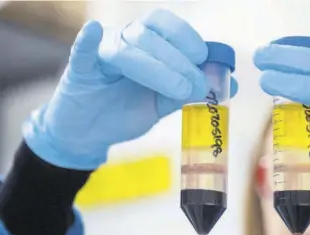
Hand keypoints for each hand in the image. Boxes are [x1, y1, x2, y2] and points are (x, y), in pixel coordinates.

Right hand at [23, 9, 237, 169]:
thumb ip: (190, 91)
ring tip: (180, 89)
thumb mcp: (162, 102)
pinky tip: (93, 32)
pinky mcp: (79, 70)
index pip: (165, 26)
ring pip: (128, 49)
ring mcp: (100, 53)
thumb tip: (230, 84)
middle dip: (179, 60)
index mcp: (144, 43)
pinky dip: (87, 41)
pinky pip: (82, 51)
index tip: (204, 60)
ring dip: (157, 67)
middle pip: (150, 36)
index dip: (187, 38)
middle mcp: (122, 40)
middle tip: (198, 85)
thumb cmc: (125, 110)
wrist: (90, 134)